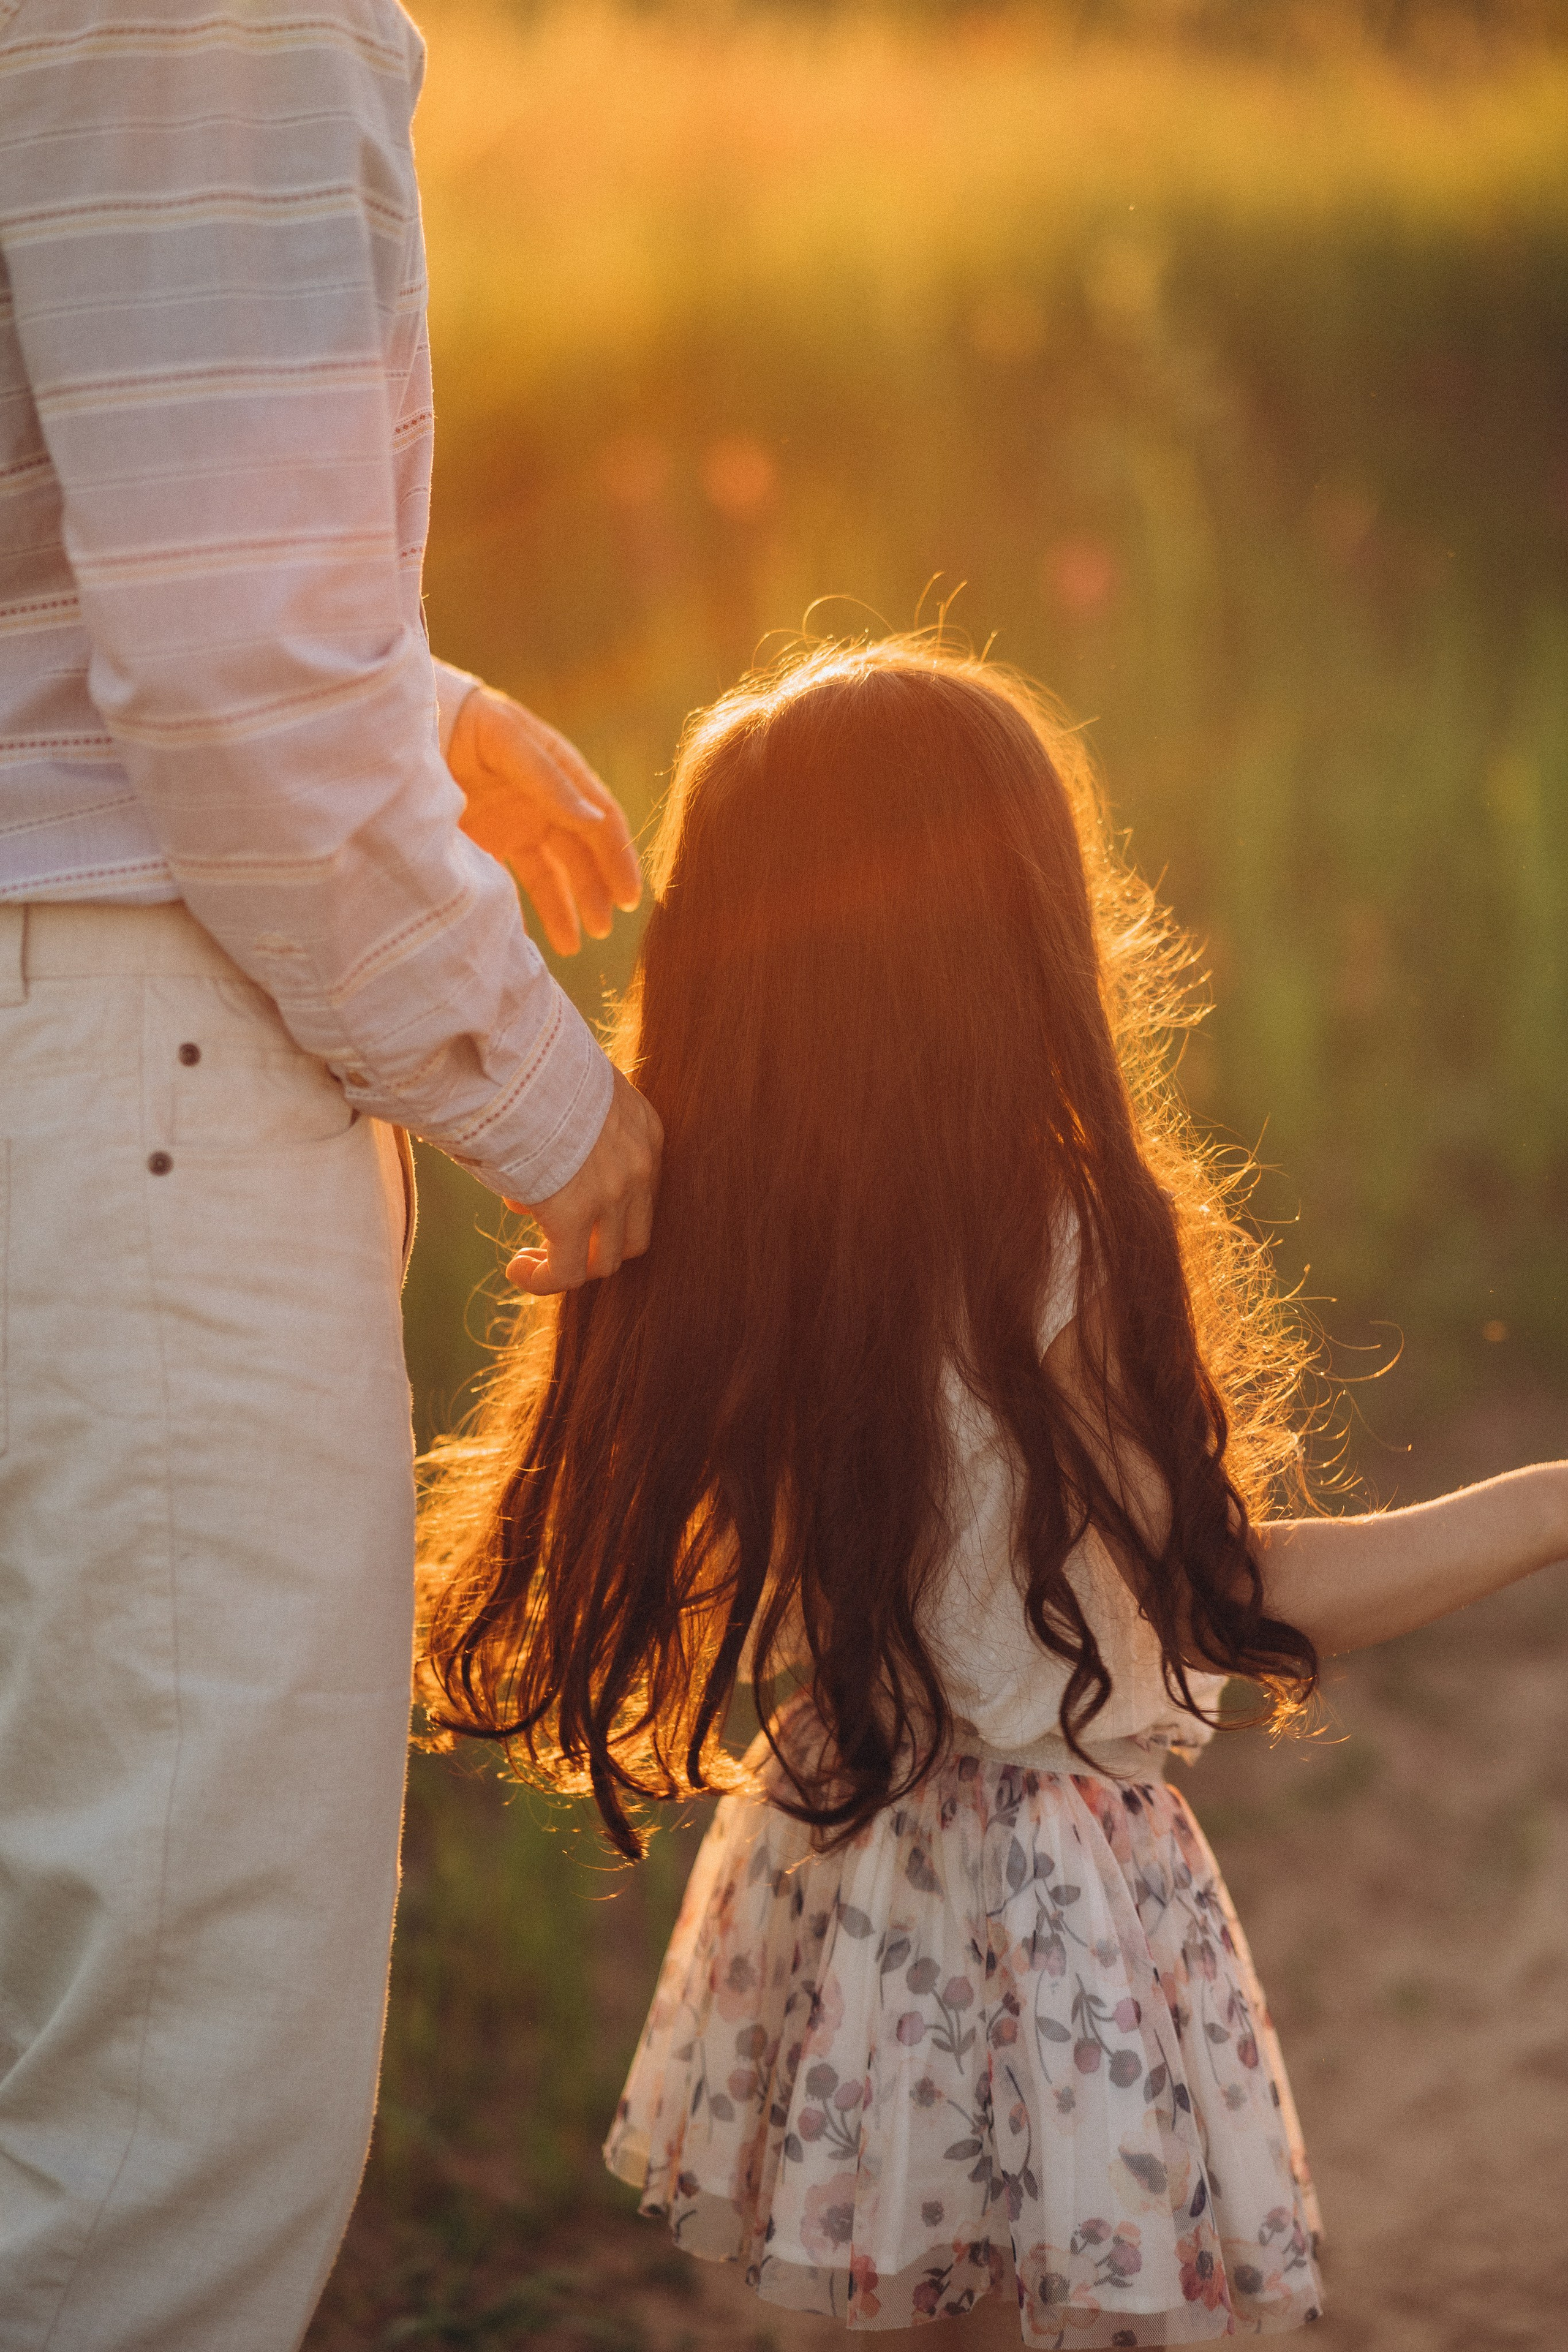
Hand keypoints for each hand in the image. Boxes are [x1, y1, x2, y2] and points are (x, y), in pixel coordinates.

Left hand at [447, 682, 641, 953]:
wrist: (403, 725)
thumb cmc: (461, 718)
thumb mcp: (506, 740)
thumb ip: (548, 780)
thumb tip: (596, 823)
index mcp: (561, 771)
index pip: (602, 819)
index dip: (619, 857)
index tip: (628, 896)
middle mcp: (545, 801)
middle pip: (581, 853)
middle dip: (595, 890)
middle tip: (604, 928)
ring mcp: (516, 823)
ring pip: (552, 872)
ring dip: (566, 906)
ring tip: (574, 944)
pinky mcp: (489, 841)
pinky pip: (514, 881)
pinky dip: (525, 909)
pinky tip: (532, 938)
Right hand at [504, 1067, 662, 1292]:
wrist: (516, 1054)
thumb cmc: (530, 1062)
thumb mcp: (572, 1088)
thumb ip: (571, 1122)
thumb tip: (539, 1154)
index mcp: (644, 1130)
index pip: (640, 1190)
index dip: (605, 1208)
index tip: (564, 1203)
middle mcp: (639, 1165)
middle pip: (634, 1235)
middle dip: (596, 1245)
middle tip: (555, 1239)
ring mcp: (611, 1193)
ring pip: (604, 1260)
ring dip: (568, 1267)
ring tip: (530, 1260)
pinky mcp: (572, 1214)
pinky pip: (566, 1272)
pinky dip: (544, 1281)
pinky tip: (517, 1271)